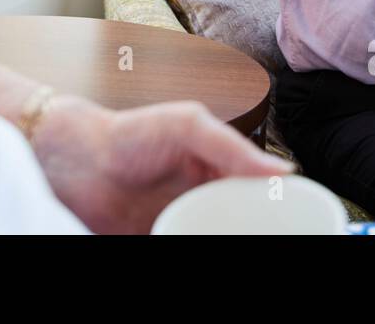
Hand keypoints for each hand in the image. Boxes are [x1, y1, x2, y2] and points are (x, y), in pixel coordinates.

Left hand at [30, 95, 293, 233]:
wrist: (75, 161)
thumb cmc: (129, 133)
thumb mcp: (188, 126)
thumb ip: (232, 146)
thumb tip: (283, 171)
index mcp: (219, 170)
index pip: (261, 194)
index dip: (281, 210)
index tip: (300, 224)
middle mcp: (204, 200)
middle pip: (244, 226)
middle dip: (259, 232)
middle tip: (278, 239)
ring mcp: (182, 224)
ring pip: (218, 241)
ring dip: (230, 242)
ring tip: (246, 245)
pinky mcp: (159, 241)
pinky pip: (183, 249)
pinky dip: (191, 247)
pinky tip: (202, 247)